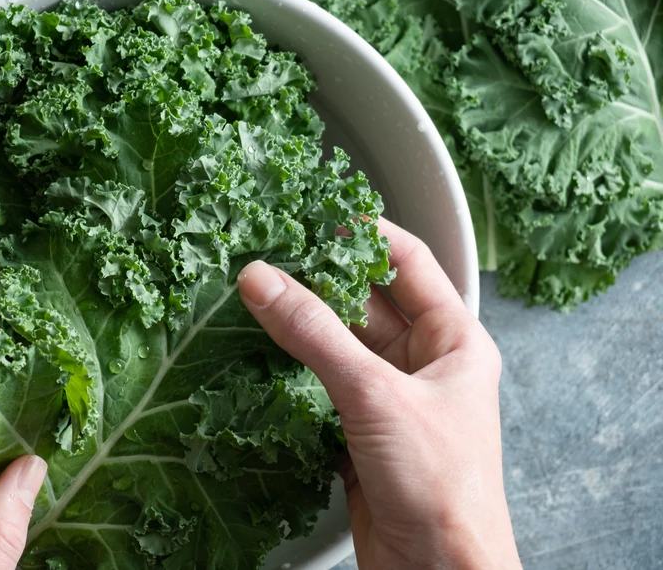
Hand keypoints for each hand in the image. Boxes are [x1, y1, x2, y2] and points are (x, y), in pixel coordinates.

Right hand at [237, 219, 520, 569]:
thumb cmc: (444, 489)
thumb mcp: (374, 394)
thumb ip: (313, 333)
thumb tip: (262, 280)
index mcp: (454, 342)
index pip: (407, 262)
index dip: (362, 232)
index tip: (313, 212)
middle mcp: (424, 365)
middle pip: (363, 302)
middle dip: (316, 278)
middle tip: (265, 253)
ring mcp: (390, 401)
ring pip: (336, 345)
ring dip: (298, 326)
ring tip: (249, 297)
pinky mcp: (359, 434)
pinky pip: (319, 386)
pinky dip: (289, 372)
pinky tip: (256, 358)